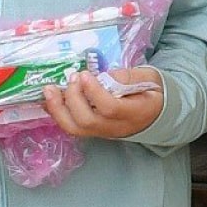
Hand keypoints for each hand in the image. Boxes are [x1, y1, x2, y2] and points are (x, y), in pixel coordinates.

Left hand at [42, 66, 165, 141]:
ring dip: (58, 108)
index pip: (110, 108)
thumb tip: (100, 76)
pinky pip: (72, 126)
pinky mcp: (93, 131)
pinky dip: (57, 112)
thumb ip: (127, 76)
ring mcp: (103, 132)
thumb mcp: (149, 78)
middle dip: (73, 98)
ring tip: (50, 89)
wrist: (157, 114)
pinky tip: (50, 99)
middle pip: (88, 121)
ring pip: (75, 128)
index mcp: (136, 113)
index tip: (86, 75)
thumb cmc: (153, 93)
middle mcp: (117, 127)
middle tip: (73, 77)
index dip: (94, 92)